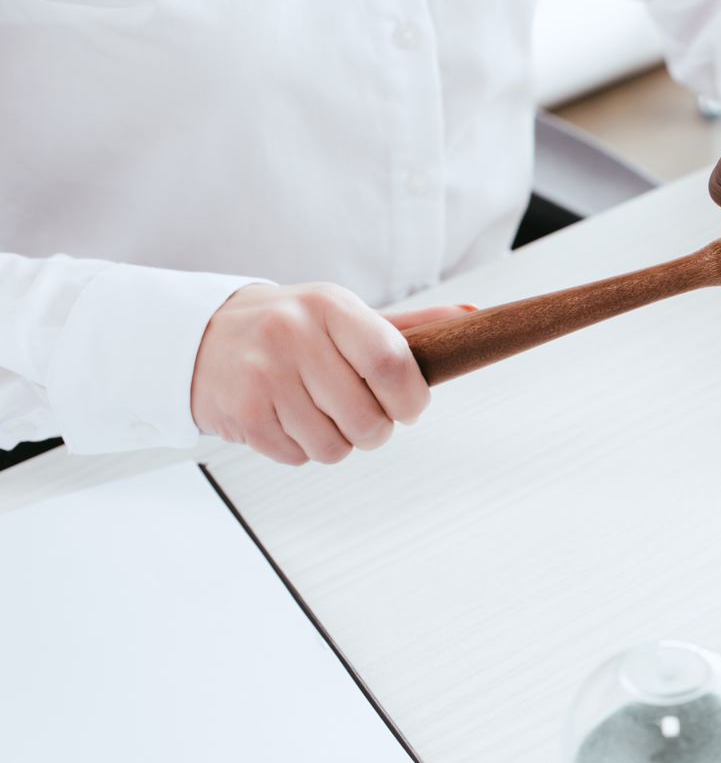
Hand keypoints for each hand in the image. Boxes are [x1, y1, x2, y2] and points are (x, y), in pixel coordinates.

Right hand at [190, 283, 470, 464]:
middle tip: (355, 411)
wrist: (203, 337)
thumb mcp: (346, 317)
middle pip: (368, 420)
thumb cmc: (292, 330)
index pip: (393, 364)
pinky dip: (300, 447)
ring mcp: (263, 373)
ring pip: (335, 447)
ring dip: (335, 440)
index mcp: (329, 306)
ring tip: (312, 409)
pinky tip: (283, 416)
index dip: (411, 400)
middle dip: (373, 429)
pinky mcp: (242, 412)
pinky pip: (299, 457)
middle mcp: (293, 333)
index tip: (408, 406)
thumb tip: (475, 316)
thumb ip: (410, 327)